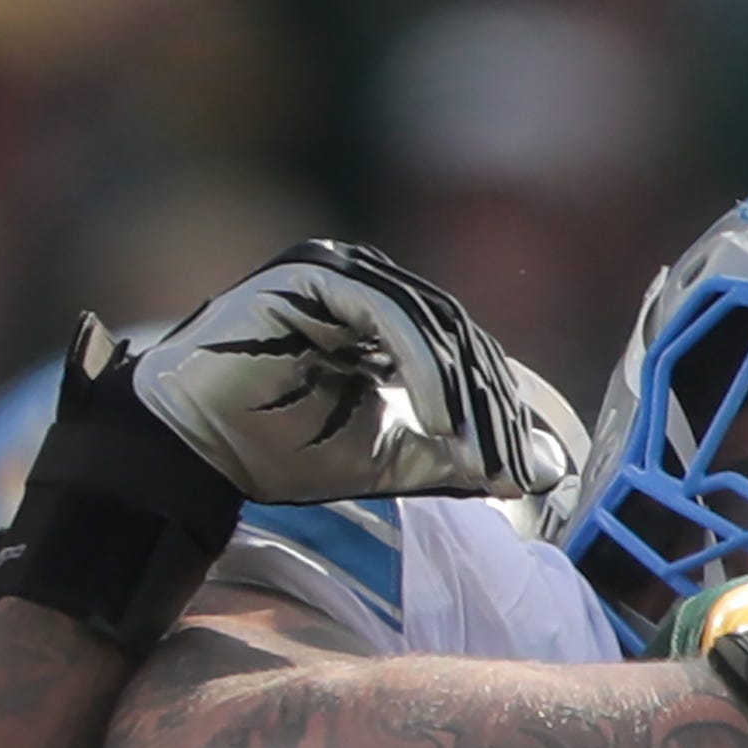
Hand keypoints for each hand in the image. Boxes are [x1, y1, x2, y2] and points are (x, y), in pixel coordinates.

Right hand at [131, 240, 572, 504]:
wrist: (197, 450)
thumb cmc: (285, 451)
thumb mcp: (396, 458)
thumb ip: (466, 459)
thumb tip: (549, 470)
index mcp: (388, 321)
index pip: (469, 355)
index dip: (505, 413)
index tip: (530, 476)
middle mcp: (368, 286)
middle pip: (461, 338)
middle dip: (495, 411)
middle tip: (514, 474)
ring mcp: (340, 272)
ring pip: (435, 325)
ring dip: (467, 397)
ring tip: (480, 457)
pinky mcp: (313, 273)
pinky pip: (391, 315)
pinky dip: (425, 370)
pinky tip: (440, 423)